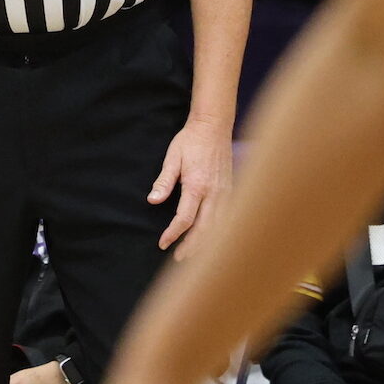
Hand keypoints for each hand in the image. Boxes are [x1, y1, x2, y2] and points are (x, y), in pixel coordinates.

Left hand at [148, 118, 232, 256]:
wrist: (214, 126)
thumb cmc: (191, 141)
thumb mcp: (172, 158)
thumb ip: (163, 181)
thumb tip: (152, 200)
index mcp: (197, 185)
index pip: (185, 219)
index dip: (173, 234)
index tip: (163, 243)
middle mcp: (214, 192)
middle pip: (205, 229)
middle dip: (192, 246)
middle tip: (179, 258)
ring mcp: (225, 192)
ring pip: (218, 226)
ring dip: (206, 242)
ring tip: (193, 253)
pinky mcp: (230, 189)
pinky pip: (225, 216)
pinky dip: (217, 230)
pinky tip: (209, 237)